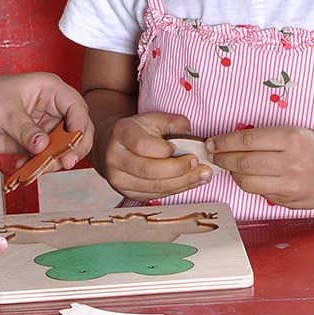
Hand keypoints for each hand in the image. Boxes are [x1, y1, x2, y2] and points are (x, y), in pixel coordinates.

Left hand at [0, 73, 92, 168]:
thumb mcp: (6, 111)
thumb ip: (25, 129)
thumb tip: (43, 145)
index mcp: (50, 89)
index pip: (76, 106)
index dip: (79, 124)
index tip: (73, 142)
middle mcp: (53, 108)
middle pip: (77, 130)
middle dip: (74, 148)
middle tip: (66, 162)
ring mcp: (46, 127)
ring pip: (64, 148)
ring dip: (56, 161)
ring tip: (39, 167)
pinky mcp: (36, 144)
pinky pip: (46, 158)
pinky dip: (39, 166)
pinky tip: (23, 167)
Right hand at [95, 111, 209, 202]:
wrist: (111, 144)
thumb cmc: (135, 131)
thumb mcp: (152, 119)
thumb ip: (173, 123)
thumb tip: (192, 137)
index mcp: (120, 134)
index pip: (143, 146)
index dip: (166, 150)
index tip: (185, 149)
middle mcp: (114, 158)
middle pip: (149, 170)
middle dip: (180, 170)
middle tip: (200, 165)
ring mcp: (118, 178)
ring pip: (154, 187)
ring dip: (183, 183)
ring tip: (202, 176)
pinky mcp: (125, 192)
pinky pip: (154, 195)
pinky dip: (175, 190)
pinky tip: (189, 183)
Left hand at [205, 125, 313, 208]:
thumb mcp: (296, 133)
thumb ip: (266, 138)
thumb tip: (229, 143)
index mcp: (291, 139)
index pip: (245, 140)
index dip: (223, 142)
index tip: (211, 143)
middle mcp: (291, 163)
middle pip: (242, 163)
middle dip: (222, 159)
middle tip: (214, 155)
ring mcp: (292, 186)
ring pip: (247, 182)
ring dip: (233, 174)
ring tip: (231, 167)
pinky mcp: (292, 202)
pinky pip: (262, 194)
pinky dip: (253, 185)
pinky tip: (254, 178)